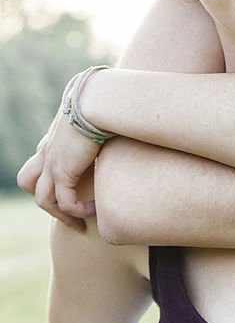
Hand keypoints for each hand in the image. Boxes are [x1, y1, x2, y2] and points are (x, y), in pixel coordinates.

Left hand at [17, 109, 99, 228]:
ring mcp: (51, 162)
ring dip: (62, 214)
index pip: (41, 166)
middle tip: (70, 215)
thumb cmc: (104, 106)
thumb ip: (99, 130)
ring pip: (43, 199)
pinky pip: (65, 202)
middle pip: (29, 182)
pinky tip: (95, 210)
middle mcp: (47, 151)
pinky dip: (79, 211)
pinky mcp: (62, 171)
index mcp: (54, 139)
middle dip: (47, 202)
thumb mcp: (97, 120)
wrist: (98, 101)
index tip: (77, 192)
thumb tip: (117, 133)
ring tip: (81, 222)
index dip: (54, 182)